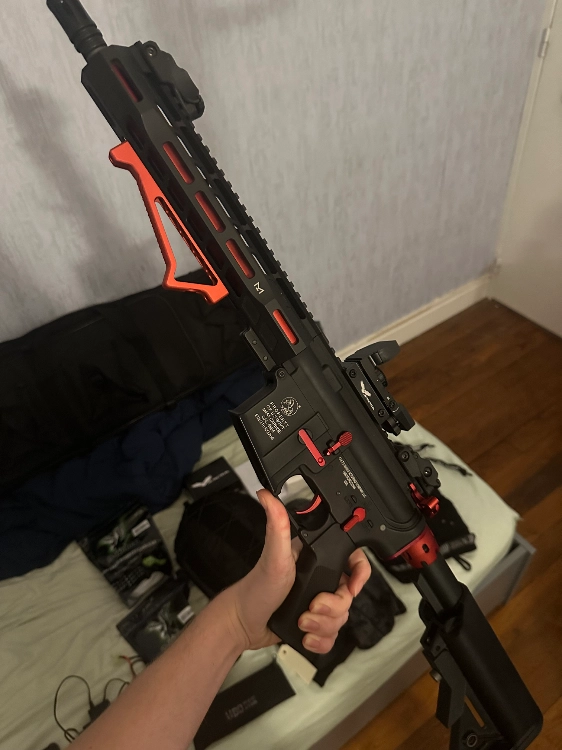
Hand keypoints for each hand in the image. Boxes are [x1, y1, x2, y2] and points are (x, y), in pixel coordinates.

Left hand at [219, 489, 370, 652]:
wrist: (243, 623)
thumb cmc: (256, 588)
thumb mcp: (272, 556)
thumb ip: (277, 526)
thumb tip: (268, 495)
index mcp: (316, 557)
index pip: (352, 560)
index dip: (358, 575)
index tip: (350, 587)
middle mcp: (320, 577)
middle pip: (349, 595)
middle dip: (332, 608)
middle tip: (312, 606)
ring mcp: (318, 600)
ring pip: (342, 617)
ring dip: (323, 625)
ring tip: (303, 621)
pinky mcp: (315, 622)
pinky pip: (333, 635)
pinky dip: (321, 640)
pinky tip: (306, 635)